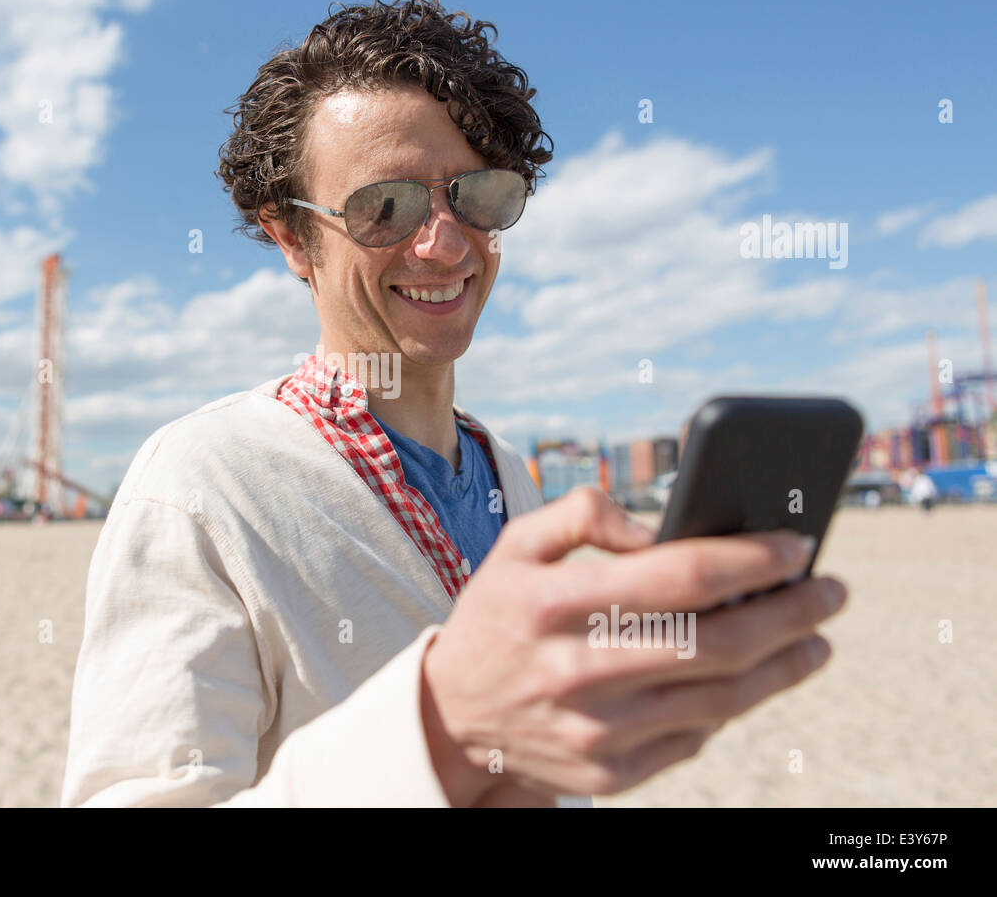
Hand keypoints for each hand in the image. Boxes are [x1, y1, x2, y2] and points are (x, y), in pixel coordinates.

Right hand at [420, 486, 844, 805]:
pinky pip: (694, 738)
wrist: (453, 714)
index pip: (678, 576)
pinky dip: (734, 705)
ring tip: (815, 639)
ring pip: (719, 699)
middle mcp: (575, 670)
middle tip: (831, 590)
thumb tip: (657, 526)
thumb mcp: (515, 545)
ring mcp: (595, 730)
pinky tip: (754, 678)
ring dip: (783, 666)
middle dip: (789, 612)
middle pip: (715, 642)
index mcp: (552, 603)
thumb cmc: (498, 616)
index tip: (796, 546)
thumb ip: (580, 512)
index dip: (750, 559)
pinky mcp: (608, 772)